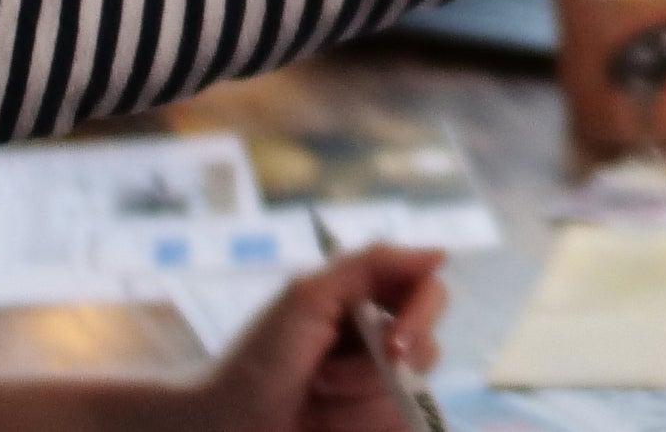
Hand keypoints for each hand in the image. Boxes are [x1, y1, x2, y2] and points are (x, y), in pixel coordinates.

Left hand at [187, 244, 447, 431]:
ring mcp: (376, 389)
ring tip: (314, 404)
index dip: (421, 316)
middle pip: (427, 350)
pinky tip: (325, 423)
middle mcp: (378, 342)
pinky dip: (360, 426)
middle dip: (371, 373)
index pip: (429, 292)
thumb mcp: (308, 298)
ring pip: (411, 398)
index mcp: (365, 300)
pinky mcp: (374, 422)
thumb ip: (372, 264)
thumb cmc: (255, 362)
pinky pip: (401, 425)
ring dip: (356, 407)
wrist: (225, 426)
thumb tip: (440, 252)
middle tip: (324, 380)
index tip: (393, 345)